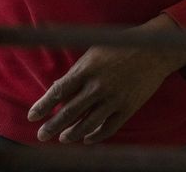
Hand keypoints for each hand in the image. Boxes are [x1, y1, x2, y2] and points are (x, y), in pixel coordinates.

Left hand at [27, 14, 185, 144]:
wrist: (154, 50)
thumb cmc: (121, 46)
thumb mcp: (94, 51)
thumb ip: (75, 70)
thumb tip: (55, 87)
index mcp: (86, 69)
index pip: (58, 91)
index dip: (43, 106)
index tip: (32, 116)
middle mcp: (98, 86)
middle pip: (69, 112)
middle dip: (52, 126)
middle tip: (41, 135)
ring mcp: (113, 98)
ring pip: (87, 124)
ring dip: (71, 134)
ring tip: (63, 138)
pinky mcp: (128, 107)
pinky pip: (108, 128)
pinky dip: (96, 136)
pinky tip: (87, 139)